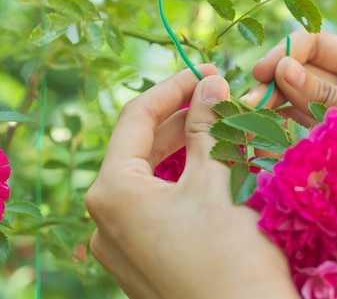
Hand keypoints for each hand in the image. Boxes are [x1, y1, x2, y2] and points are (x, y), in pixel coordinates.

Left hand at [86, 65, 298, 298]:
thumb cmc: (232, 257)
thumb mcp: (218, 180)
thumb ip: (206, 126)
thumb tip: (208, 84)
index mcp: (112, 192)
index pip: (135, 117)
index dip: (173, 88)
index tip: (208, 72)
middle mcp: (104, 219)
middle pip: (141, 148)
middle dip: (181, 119)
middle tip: (220, 97)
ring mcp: (119, 246)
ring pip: (150, 178)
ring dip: (184, 150)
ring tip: (222, 129)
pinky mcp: (139, 262)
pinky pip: (155, 207)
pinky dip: (181, 183)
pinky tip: (211, 169)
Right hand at [244, 28, 336, 292]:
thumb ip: (327, 97)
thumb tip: (281, 68)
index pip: (317, 46)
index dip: (286, 53)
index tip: (261, 73)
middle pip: (300, 73)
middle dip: (272, 82)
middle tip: (244, 103)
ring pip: (293, 102)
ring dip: (269, 106)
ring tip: (244, 118)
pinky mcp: (328, 148)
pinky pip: (297, 130)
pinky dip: (276, 130)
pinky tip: (257, 134)